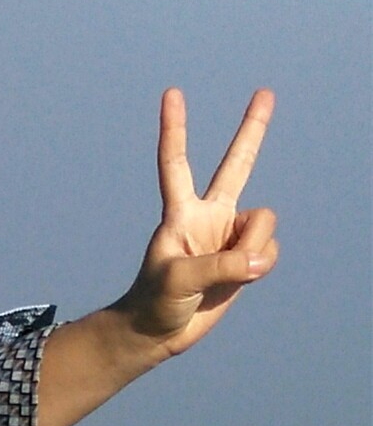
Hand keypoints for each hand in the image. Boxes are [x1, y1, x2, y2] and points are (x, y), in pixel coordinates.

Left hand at [38, 89, 278, 425]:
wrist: (158, 333)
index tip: (172, 93)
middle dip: (252, 129)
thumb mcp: (180, 282)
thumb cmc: (154, 302)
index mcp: (181, 213)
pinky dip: (261, 265)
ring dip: (254, 251)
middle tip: (265, 92)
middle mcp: (208, 216)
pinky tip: (241, 279)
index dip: (174, 129)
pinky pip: (270, 252)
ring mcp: (229, 235)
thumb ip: (221, 266)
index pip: (176, 163)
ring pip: (264, 224)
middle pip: (236, 164)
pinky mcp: (246, 257)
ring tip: (228, 273)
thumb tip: (259, 260)